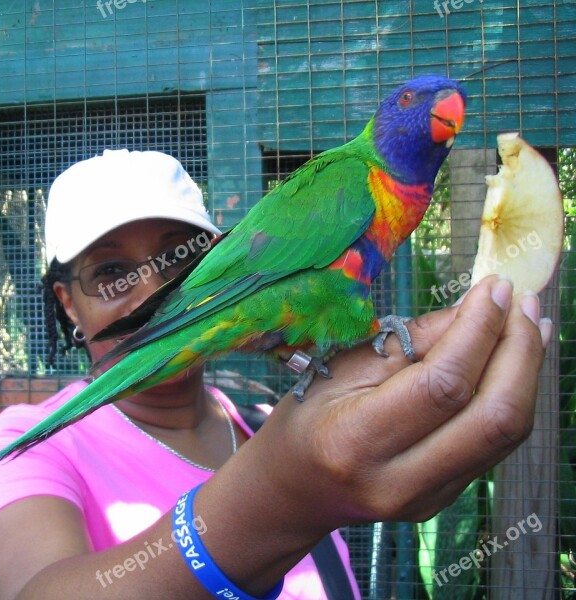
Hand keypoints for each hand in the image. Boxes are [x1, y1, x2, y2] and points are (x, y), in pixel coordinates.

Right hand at [251, 275, 549, 530]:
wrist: (294, 488)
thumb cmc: (305, 416)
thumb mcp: (340, 367)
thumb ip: (409, 343)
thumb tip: (475, 310)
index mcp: (356, 440)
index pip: (442, 385)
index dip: (479, 331)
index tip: (496, 287)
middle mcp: (398, 480)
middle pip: (493, 418)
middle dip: (519, 352)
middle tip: (524, 303)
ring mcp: (427, 498)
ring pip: (506, 435)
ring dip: (526, 372)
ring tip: (528, 324)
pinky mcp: (445, 499)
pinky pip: (495, 444)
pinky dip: (511, 395)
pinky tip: (510, 361)